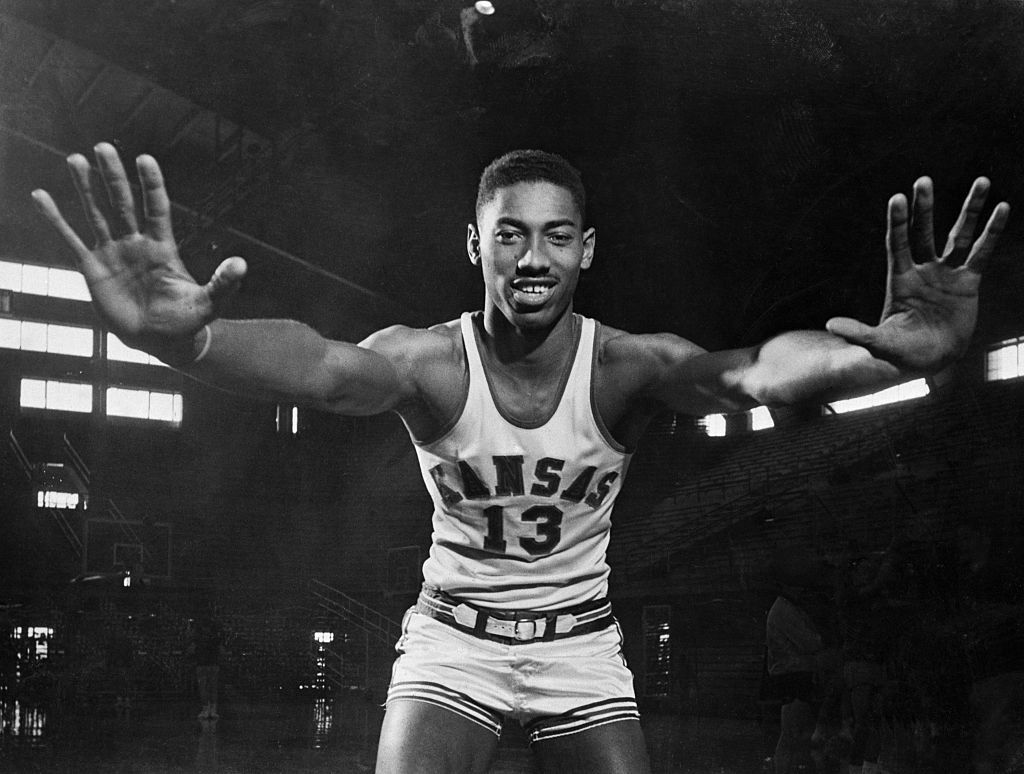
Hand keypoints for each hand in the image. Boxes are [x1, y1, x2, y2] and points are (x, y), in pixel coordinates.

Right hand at [31, 143, 245, 364]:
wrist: (161, 341)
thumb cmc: (187, 321)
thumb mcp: (209, 303)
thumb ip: (223, 284)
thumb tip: (242, 264)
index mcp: (163, 247)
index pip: (156, 208)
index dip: (151, 184)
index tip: (145, 158)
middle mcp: (136, 243)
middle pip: (123, 202)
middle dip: (113, 175)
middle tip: (103, 146)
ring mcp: (113, 253)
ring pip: (96, 213)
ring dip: (85, 187)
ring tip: (75, 159)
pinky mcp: (93, 268)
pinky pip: (71, 239)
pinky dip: (56, 219)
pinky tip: (41, 196)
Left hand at [826, 177, 1009, 372]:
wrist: (930, 360)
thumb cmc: (901, 353)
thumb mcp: (879, 344)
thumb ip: (858, 333)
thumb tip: (830, 325)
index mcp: (900, 280)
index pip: (898, 244)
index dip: (899, 222)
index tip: (897, 198)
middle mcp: (922, 270)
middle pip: (923, 232)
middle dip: (924, 207)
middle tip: (923, 180)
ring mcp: (946, 273)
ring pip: (958, 234)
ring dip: (969, 209)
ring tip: (981, 180)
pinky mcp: (968, 282)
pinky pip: (982, 252)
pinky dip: (992, 231)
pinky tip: (1002, 208)